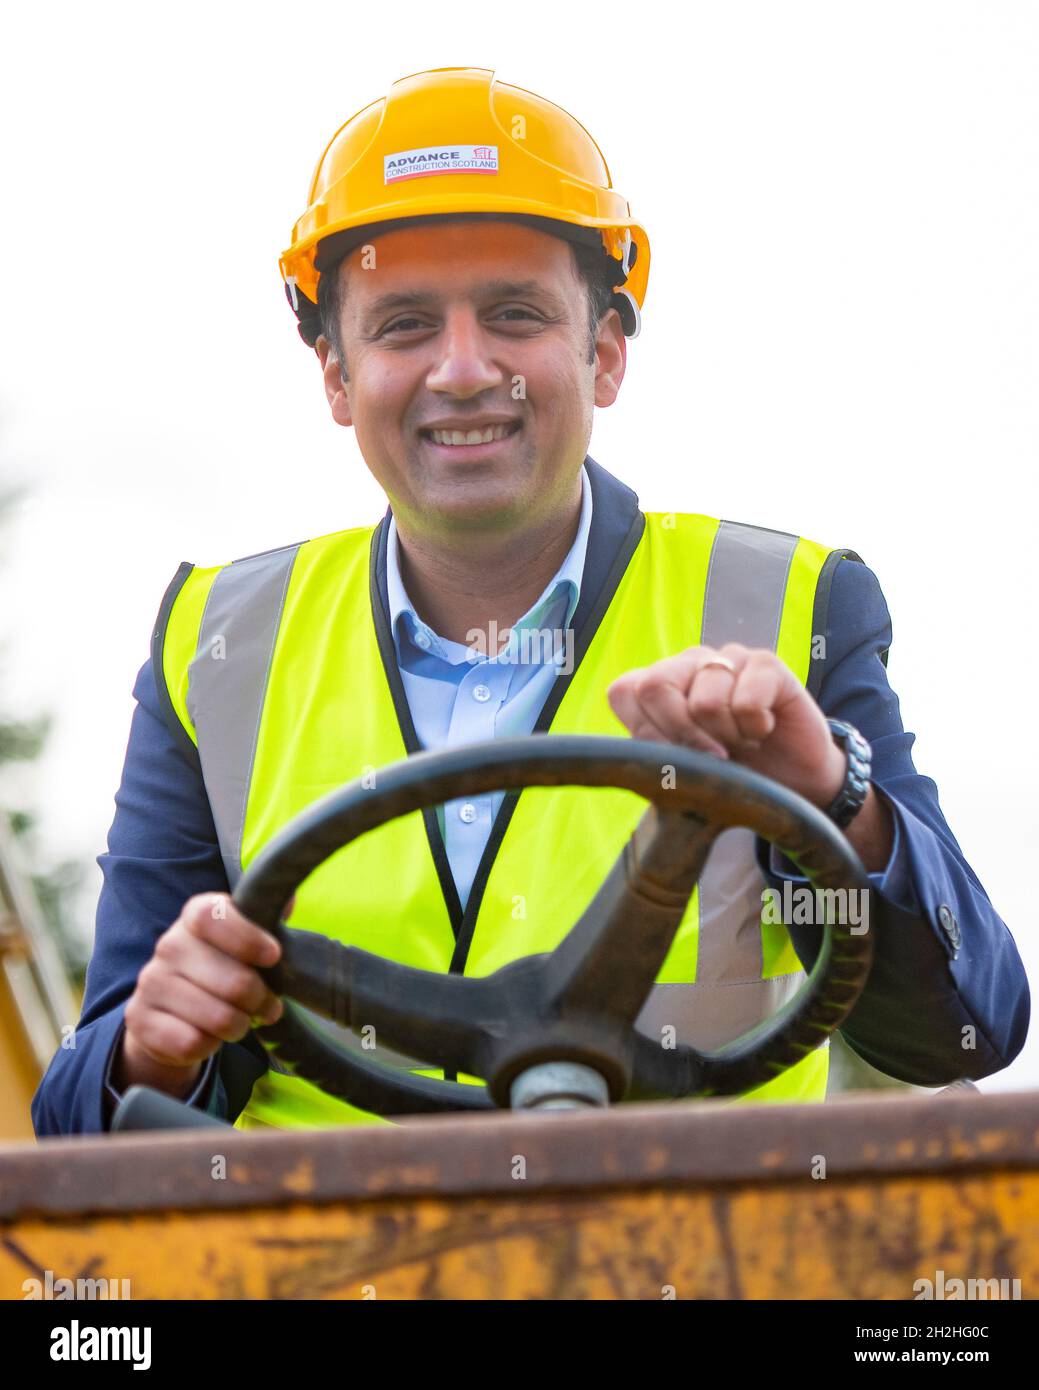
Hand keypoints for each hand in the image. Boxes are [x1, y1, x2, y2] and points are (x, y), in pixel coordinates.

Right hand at [117, 891, 285, 1096]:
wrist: (171, 1009)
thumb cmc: (222, 967)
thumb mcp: (244, 937)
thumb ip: (265, 918)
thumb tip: (287, 901)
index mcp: (195, 916)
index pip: (214, 916)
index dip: (248, 937)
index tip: (274, 956)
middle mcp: (169, 945)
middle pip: (233, 981)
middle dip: (261, 1001)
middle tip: (270, 1007)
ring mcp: (151, 982)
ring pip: (217, 1017)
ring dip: (239, 1026)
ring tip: (241, 1022)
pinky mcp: (140, 1020)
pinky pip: (192, 1043)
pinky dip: (210, 1046)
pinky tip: (210, 1036)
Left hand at [607, 643, 847, 809]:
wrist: (792, 782)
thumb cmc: (732, 772)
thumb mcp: (683, 768)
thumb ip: (652, 751)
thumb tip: (633, 754)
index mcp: (660, 682)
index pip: (624, 691)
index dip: (644, 731)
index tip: (674, 757)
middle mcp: (689, 662)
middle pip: (655, 686)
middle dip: (683, 736)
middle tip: (714, 755)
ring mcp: (728, 658)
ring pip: (705, 701)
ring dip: (727, 737)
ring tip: (741, 740)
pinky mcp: (766, 664)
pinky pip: (747, 701)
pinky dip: (755, 729)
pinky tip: (763, 729)